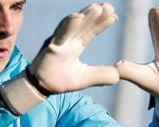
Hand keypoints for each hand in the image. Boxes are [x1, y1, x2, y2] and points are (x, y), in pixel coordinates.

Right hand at [0, 3, 118, 114]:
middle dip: (96, 16)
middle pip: (83, 25)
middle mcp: (67, 41)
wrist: (40, 88)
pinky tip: (78, 16)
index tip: (113, 16)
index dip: (101, 24)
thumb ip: (100, 76)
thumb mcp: (84, 79)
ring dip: (84, 16)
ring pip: (72, 25)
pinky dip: (69, 25)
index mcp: (75, 46)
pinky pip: (60, 34)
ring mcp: (59, 42)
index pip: (90, 32)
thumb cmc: (60, 80)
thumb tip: (118, 75)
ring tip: (97, 8)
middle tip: (110, 7)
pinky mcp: (51, 47)